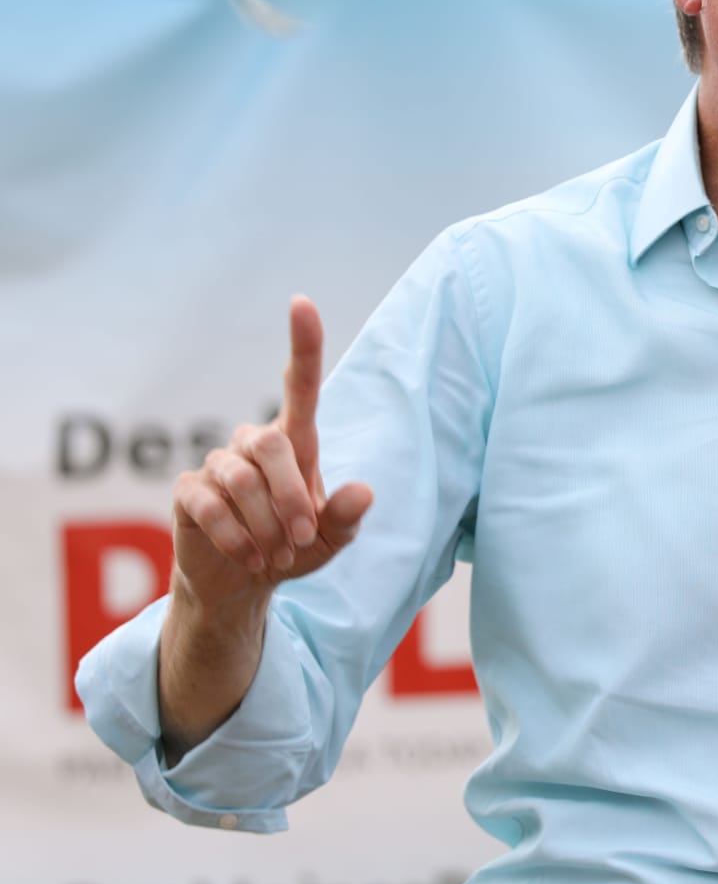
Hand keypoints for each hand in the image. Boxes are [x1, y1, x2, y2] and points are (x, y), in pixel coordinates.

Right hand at [169, 296, 374, 613]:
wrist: (243, 580)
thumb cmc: (293, 547)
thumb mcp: (331, 540)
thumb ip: (347, 519)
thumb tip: (363, 492)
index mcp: (295, 441)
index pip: (300, 384)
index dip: (303, 344)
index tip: (302, 303)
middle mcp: (255, 442)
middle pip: (272, 444)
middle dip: (292, 496)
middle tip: (300, 538)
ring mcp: (218, 463)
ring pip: (241, 478)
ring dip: (265, 523)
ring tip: (276, 554)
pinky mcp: (188, 490)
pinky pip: (209, 504)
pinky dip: (235, 536)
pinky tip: (248, 557)